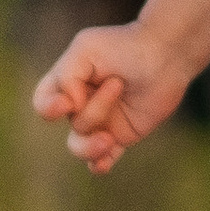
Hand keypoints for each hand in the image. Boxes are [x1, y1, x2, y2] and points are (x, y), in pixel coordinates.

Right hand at [32, 20, 185, 172]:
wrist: (166, 53)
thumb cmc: (124, 45)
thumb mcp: (85, 49)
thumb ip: (67, 77)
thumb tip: (71, 108)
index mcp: (68, 82)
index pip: (43, 102)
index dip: (48, 108)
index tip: (67, 103)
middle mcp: (82, 104)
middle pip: (71, 123)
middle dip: (93, 111)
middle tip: (118, 85)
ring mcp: (102, 122)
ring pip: (80, 146)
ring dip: (90, 146)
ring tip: (110, 140)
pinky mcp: (122, 135)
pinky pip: (103, 159)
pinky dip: (99, 165)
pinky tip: (104, 163)